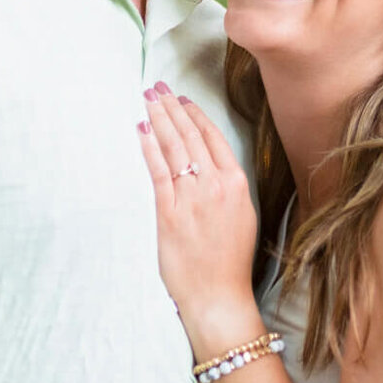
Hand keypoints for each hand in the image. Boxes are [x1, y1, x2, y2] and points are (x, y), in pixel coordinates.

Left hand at [136, 85, 258, 331]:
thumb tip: (208, 169)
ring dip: (158, 119)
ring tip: (148, 99)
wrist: (218, 295)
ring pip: (173, 147)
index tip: (182, 99)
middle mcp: (216, 185)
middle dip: (171, 108)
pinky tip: (140, 130)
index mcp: (237, 184)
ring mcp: (192, 197)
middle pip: (190, 136)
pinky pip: (158, 171)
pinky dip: (148, 147)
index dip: (195, 115)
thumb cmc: (230, 262)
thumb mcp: (242, 217)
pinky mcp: (169, 212)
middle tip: (158, 88)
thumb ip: (227, 189)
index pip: (213, 138)